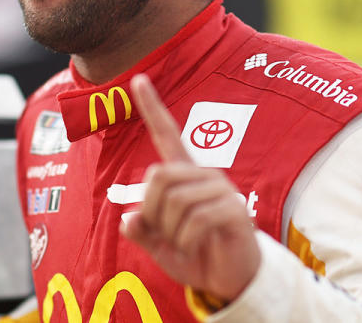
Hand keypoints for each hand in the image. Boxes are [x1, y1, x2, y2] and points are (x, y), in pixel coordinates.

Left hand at [121, 74, 260, 301]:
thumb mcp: (161, 246)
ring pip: (174, 200)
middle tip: (164, 233)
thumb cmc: (197, 256)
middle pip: (158, 175)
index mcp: (184, 176)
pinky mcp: (233, 210)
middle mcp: (203, 175)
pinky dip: (186, 241)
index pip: (167, 134)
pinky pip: (195, 219)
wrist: (232, 280)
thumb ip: (143, 231)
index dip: (152, 108)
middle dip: (152, 210)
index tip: (137, 80)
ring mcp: (221, 190)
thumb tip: (128, 220)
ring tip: (184, 243)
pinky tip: (195, 247)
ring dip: (170, 231)